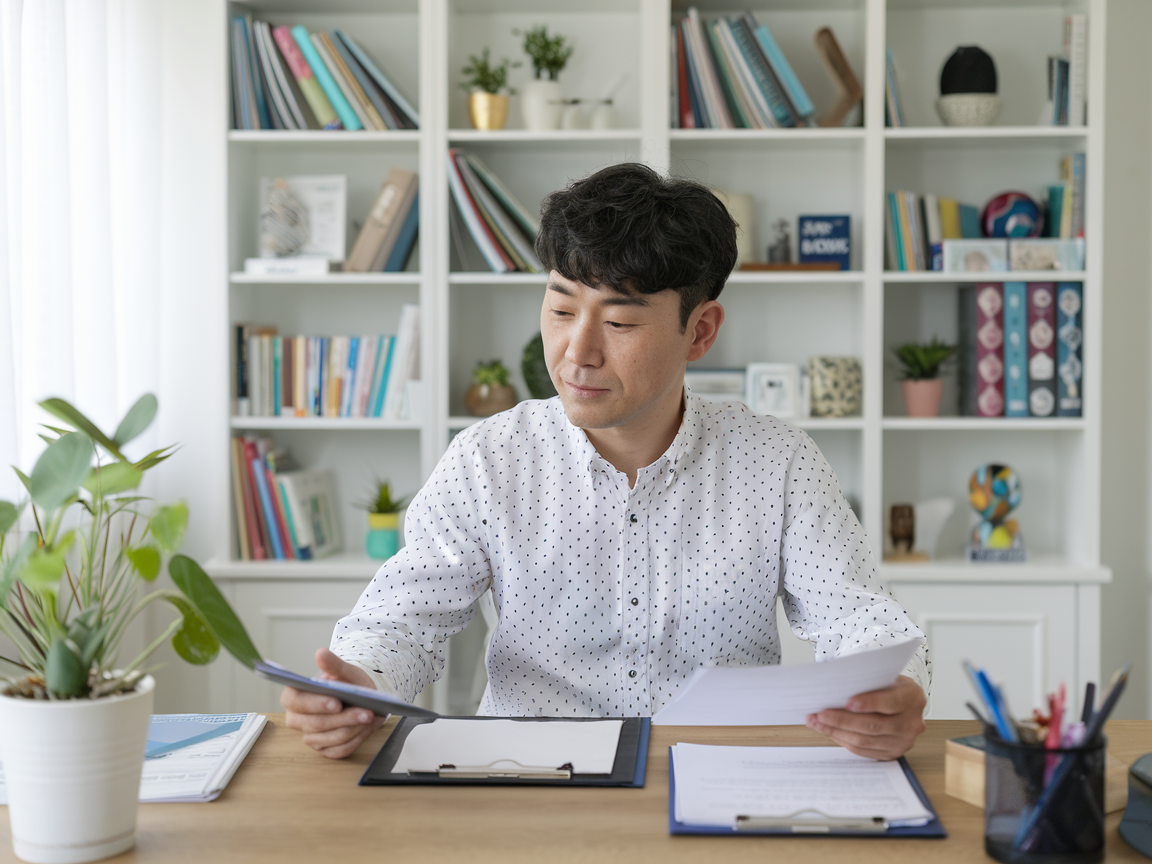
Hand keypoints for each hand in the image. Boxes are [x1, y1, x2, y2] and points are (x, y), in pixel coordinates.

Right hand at [282, 648, 386, 758]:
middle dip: (343, 718)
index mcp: (295, 696)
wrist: (360, 698)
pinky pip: (340, 750)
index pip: (294, 702)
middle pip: (315, 724)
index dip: (314, 704)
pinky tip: (368, 727)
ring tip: (371, 717)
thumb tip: (320, 653)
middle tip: (366, 712)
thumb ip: (333, 664)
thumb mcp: (344, 671)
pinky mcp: (324, 749)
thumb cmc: (347, 683)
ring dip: (353, 728)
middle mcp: (298, 719)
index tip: (336, 703)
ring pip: (330, 738)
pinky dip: (357, 739)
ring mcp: (310, 737)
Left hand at [805, 675, 926, 760]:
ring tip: (816, 722)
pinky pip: (863, 751)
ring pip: (864, 741)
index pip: (890, 702)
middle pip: (873, 725)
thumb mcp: (884, 677)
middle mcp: (912, 723)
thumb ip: (867, 684)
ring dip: (836, 732)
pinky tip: (828, 731)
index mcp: (913, 698)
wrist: (905, 703)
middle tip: (819, 714)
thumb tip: (834, 691)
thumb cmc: (889, 686)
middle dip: (842, 720)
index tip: (847, 703)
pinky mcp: (892, 753)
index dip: (869, 703)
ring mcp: (903, 742)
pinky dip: (842, 740)